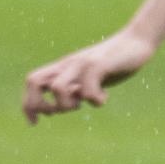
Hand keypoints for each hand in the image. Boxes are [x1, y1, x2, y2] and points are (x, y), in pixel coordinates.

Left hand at [23, 29, 157, 120]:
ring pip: (57, 88)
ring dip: (67, 105)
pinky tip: (104, 97)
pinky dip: (94, 100)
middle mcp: (68, 65)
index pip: (31, 82)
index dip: (28, 105)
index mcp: (62, 68)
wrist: (136, 41)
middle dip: (39, 105)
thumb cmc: (112, 63)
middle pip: (33, 81)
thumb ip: (73, 90)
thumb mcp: (88, 79)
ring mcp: (82, 64)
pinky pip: (88, 88)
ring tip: (83, 102)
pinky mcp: (99, 64)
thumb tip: (59, 107)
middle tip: (56, 113)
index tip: (35, 122)